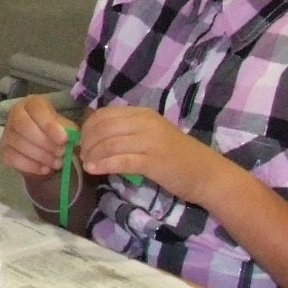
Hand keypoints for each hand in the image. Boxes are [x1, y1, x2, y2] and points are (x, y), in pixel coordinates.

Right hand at [0, 95, 76, 180]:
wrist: (44, 147)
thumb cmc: (57, 133)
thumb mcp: (66, 127)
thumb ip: (69, 131)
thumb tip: (72, 139)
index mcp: (32, 103)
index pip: (36, 110)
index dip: (49, 125)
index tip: (64, 140)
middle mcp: (15, 114)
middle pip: (24, 126)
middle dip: (45, 143)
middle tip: (62, 153)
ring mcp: (7, 133)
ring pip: (19, 144)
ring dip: (41, 156)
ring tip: (57, 162)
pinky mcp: (4, 150)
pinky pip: (14, 159)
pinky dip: (32, 166)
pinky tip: (45, 169)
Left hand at [78, 105, 227, 205]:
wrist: (206, 173)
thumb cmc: (176, 155)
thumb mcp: (150, 134)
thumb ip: (127, 131)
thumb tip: (94, 136)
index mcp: (143, 114)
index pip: (104, 114)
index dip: (87, 128)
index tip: (82, 142)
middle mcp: (146, 123)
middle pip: (103, 128)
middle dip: (87, 142)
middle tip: (81, 155)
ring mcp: (150, 142)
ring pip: (109, 144)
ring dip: (92, 155)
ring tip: (86, 164)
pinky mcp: (153, 162)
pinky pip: (121, 161)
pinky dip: (103, 165)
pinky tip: (94, 170)